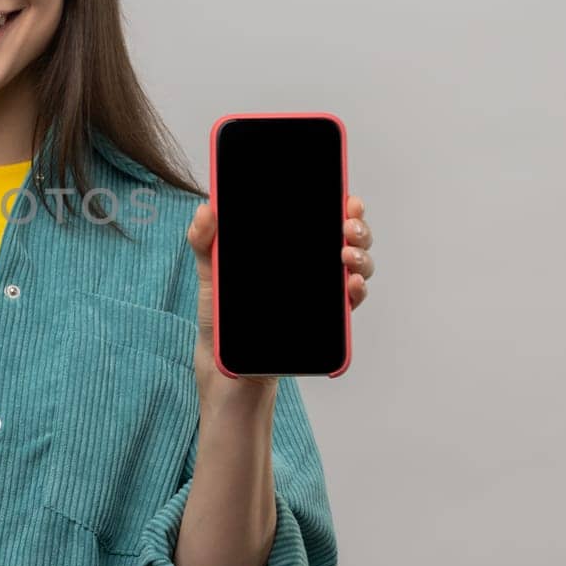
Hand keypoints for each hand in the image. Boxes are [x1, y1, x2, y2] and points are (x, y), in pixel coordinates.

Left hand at [185, 194, 374, 399]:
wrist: (224, 367)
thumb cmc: (219, 315)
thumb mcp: (209, 272)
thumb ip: (204, 239)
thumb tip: (206, 208)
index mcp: (287, 248)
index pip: (320, 218)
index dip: (340, 205)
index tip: (347, 198)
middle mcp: (309, 267)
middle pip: (346, 238)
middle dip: (357, 226)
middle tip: (347, 225)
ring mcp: (319, 294)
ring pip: (355, 267)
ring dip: (361, 257)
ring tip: (346, 255)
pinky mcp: (322, 322)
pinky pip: (349, 303)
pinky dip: (356, 291)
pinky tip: (351, 285)